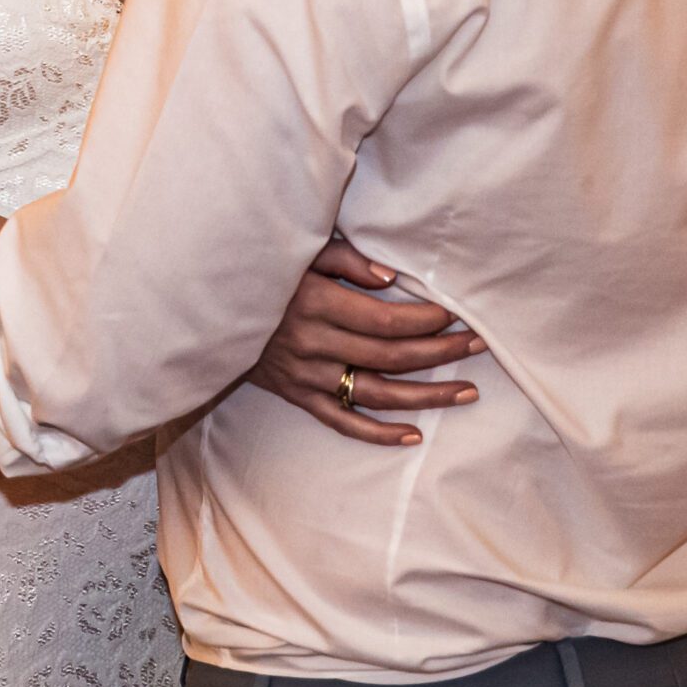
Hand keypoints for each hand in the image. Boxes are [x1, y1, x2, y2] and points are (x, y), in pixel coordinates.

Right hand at [248, 238, 483, 446]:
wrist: (209, 308)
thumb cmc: (262, 270)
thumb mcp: (298, 252)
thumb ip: (345, 260)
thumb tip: (392, 279)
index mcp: (314, 303)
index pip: (384, 321)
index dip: (425, 319)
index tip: (455, 313)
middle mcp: (312, 344)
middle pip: (390, 357)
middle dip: (440, 352)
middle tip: (477, 344)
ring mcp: (304, 375)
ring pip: (375, 395)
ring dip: (426, 395)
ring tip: (466, 392)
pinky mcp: (296, 395)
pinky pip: (342, 422)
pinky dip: (378, 433)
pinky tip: (413, 435)